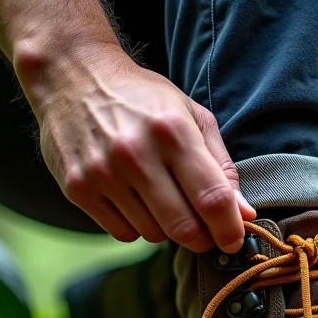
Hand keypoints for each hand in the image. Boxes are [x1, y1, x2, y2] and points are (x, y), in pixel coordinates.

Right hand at [19, 43, 254, 251]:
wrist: (72, 76)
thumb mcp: (191, 116)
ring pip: (153, 234)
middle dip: (203, 238)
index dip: (229, 229)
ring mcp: (103, 173)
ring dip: (167, 229)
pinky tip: (136, 201)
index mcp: (173, 131)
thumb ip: (222, 165)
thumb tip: (244, 213)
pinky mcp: (78, 189)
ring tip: (164, 201)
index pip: (212, 198)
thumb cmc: (142, 98)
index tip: (234, 240)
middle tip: (206, 232)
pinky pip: (122, 232)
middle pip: (184, 226)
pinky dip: (137, 227)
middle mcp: (136, 154)